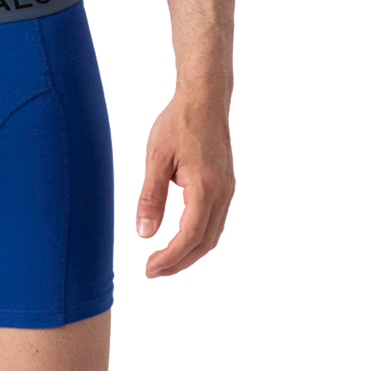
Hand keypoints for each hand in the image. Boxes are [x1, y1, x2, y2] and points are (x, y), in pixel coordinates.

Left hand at [133, 89, 236, 279]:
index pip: (188, 236)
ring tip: (164, 262)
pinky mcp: (225, 186)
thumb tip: (144, 235)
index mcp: (205, 188)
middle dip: (179, 263)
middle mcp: (222, 194)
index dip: (169, 258)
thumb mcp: (157, 158)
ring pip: (212, 236)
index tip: (148, 270)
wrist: (204, 98)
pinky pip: (215, 222)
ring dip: (189, 254)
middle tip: (152, 272)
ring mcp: (227, 190)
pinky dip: (197, 238)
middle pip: (205, 243)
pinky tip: (180, 239)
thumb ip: (151, 197)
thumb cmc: (178, 122)